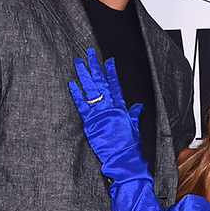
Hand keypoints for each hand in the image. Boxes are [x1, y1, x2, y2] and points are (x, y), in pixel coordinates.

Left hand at [69, 50, 146, 182]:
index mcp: (120, 107)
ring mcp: (100, 113)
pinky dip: (76, 93)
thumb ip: (134, 115)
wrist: (123, 158)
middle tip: (89, 53)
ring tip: (78, 62)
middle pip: (100, 82)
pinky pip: (81, 104)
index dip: (111, 72)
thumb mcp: (134, 127)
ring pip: (90, 88)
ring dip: (84, 74)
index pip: (114, 84)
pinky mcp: (90, 122)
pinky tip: (71, 83)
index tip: (107, 60)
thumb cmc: (130, 145)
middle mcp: (110, 106)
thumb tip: (138, 106)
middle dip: (95, 66)